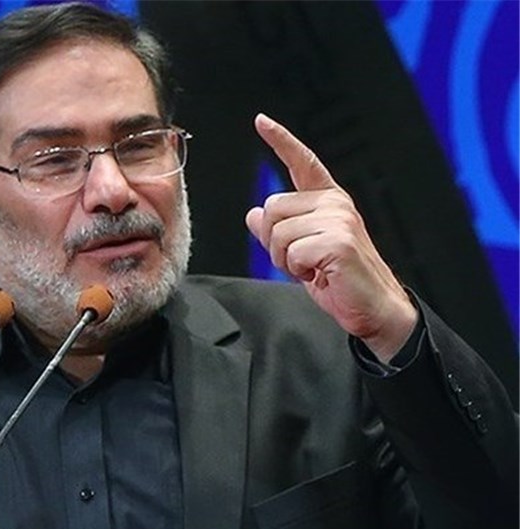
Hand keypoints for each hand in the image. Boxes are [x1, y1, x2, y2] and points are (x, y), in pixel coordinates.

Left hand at [246, 114, 417, 361]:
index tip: (261, 121)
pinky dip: (297, 270)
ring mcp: (338, 219)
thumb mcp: (300, 253)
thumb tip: (252, 214)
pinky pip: (291, 253)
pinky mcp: (338, 241)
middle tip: (300, 260)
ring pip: (278, 232)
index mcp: (328, 200)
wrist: (374, 309)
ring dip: (284, 259)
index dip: (280, 140)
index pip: (302, 162)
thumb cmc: (340, 280)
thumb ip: (277, 231)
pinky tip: (319, 274)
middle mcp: (335, 203)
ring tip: (312, 268)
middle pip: (272, 207)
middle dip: (273, 241)